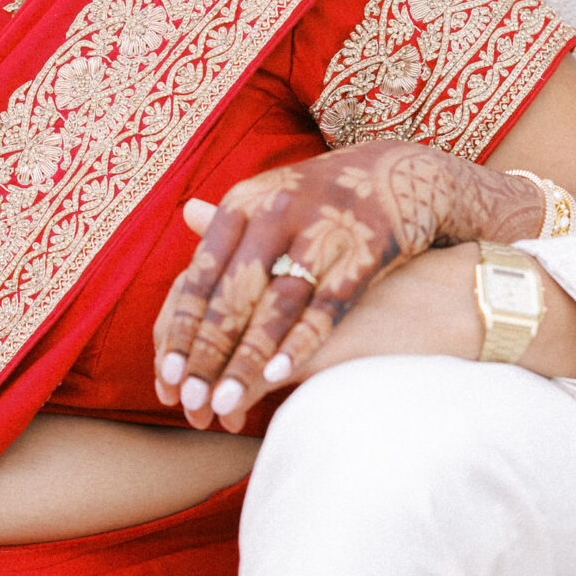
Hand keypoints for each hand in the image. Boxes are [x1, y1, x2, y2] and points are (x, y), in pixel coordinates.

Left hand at [154, 145, 542, 429]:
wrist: (407, 172)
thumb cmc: (329, 197)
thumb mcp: (275, 198)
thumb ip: (232, 218)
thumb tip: (185, 215)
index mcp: (246, 201)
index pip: (202, 276)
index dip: (182, 328)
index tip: (168, 372)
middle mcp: (278, 210)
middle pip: (233, 295)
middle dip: (207, 354)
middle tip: (189, 401)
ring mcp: (323, 227)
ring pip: (275, 305)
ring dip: (247, 359)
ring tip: (225, 403)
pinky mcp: (366, 248)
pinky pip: (328, 304)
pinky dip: (301, 340)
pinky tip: (279, 377)